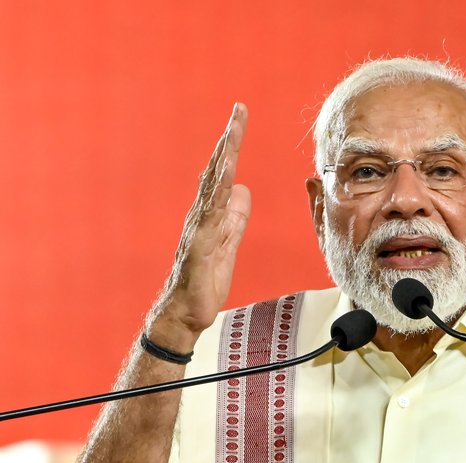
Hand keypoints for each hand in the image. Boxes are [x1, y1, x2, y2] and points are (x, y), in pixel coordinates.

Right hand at [149, 103, 250, 349]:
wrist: (186, 312)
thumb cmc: (205, 280)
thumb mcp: (229, 243)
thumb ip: (235, 218)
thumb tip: (243, 190)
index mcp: (211, 213)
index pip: (223, 172)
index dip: (232, 145)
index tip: (241, 118)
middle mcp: (201, 214)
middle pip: (215, 170)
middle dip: (228, 139)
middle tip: (239, 111)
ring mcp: (198, 228)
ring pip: (211, 185)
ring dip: (223, 158)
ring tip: (233, 131)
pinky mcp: (200, 246)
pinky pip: (210, 215)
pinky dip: (217, 194)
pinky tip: (227, 175)